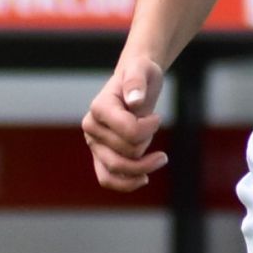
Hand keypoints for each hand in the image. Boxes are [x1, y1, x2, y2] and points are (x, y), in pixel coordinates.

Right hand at [82, 49, 168, 190]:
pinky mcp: (100, 156)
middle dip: (147, 143)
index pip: (129, 131)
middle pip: (128, 151)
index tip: (157, 117)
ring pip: (118, 169)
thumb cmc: (139, 75)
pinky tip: (144, 178)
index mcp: (99, 107)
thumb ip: (136, 82)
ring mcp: (94, 144)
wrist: (133, 83)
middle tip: (154, 127)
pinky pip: (107, 179)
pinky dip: (126, 183)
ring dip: (144, 167)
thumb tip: (134, 101)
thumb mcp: (142, 69)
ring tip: (161, 158)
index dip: (150, 127)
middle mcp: (91, 127)